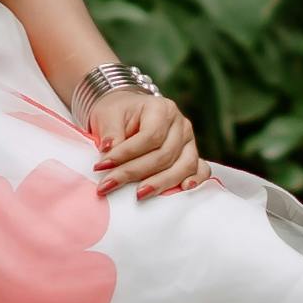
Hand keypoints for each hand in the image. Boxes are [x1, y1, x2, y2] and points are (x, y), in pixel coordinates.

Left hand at [83, 77, 203, 196]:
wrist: (128, 113)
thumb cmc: (118, 114)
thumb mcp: (108, 116)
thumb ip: (110, 133)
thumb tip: (109, 151)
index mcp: (161, 108)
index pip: (150, 136)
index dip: (126, 154)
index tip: (102, 166)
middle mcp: (180, 124)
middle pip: (164, 155)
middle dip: (135, 173)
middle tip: (108, 185)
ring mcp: (189, 140)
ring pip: (183, 165)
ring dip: (161, 183)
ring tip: (138, 194)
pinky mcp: (191, 155)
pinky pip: (201, 169)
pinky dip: (195, 180)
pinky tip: (183, 189)